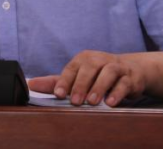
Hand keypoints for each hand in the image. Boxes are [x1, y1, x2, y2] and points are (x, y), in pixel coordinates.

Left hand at [27, 51, 145, 106]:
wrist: (131, 71)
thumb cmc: (99, 74)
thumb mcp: (78, 76)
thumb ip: (56, 82)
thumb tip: (31, 84)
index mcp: (85, 58)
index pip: (72, 67)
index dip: (65, 80)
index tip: (58, 94)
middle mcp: (100, 59)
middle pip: (90, 67)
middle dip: (81, 84)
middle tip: (75, 101)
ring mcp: (116, 67)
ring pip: (108, 72)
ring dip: (99, 87)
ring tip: (92, 102)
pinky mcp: (130, 77)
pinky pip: (124, 83)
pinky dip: (117, 92)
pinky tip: (110, 102)